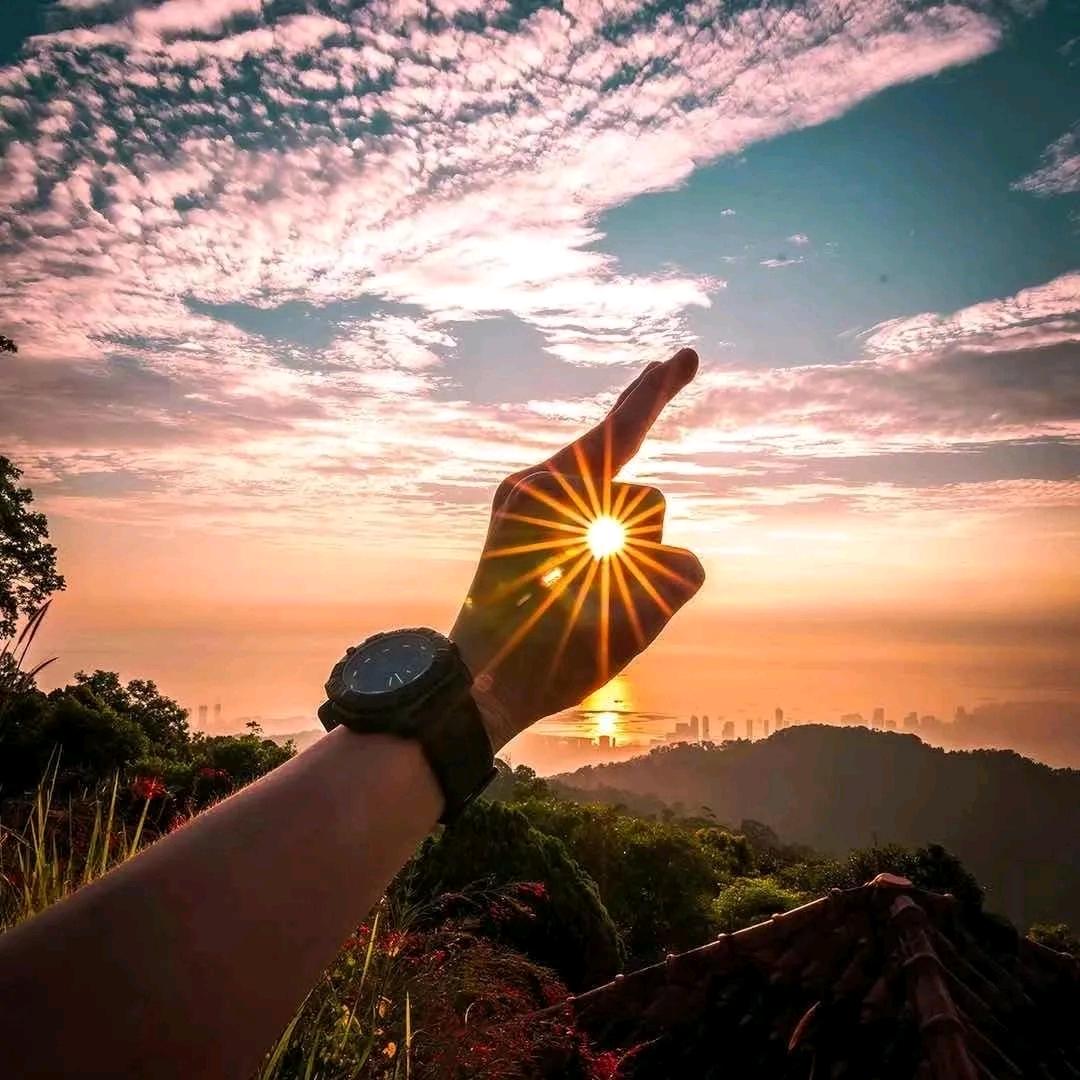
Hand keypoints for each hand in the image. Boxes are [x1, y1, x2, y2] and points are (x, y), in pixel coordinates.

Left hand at [451, 348, 704, 750]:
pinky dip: (599, 554)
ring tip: (577, 607)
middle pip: (636, 498)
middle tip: (605, 581)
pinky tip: (578, 592)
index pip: (620, 431)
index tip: (681, 356)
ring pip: (615, 514)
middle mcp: (534, 487)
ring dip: (619, 558)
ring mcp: (522, 501)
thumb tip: (669, 554)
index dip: (657, 393)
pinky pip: (582, 516)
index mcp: (551, 499)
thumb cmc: (548, 659)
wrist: (474, 682)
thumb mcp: (627, 626)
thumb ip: (668, 577)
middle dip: (639, 548)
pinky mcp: (516, 519)